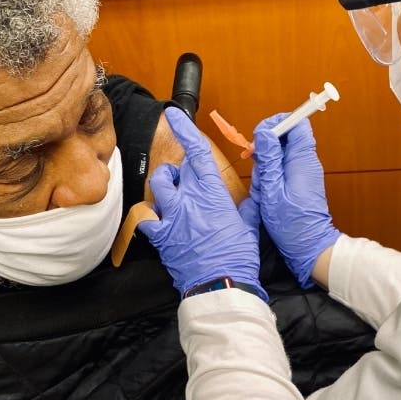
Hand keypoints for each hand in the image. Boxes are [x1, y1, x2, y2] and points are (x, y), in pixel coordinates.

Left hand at [139, 107, 262, 296]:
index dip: (184, 128)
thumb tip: (255, 193)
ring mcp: (172, 216)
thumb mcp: (250, 224)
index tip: (174, 115)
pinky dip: (148, 214)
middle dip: (183, 168)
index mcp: (212, 192)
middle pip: (179, 168)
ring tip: (173, 190)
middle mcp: (188, 198)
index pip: (196, 151)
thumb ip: (250, 204)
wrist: (221, 284)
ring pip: (158, 184)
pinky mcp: (161, 235)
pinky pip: (145, 217)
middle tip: (191, 179)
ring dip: (164, 182)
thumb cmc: (239, 256)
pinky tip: (156, 217)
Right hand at [250, 113, 340, 287]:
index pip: (297, 123)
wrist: (309, 247)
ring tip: (262, 189)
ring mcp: (304, 172)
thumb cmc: (291, 223)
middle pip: (285, 139)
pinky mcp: (300, 182)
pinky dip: (270, 179)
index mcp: (303, 159)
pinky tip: (265, 195)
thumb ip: (268, 159)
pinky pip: (282, 170)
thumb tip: (265, 132)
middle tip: (259, 171)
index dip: (278, 123)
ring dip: (266, 169)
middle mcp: (307, 162)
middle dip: (266, 151)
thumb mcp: (272, 190)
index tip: (260, 136)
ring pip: (280, 156)